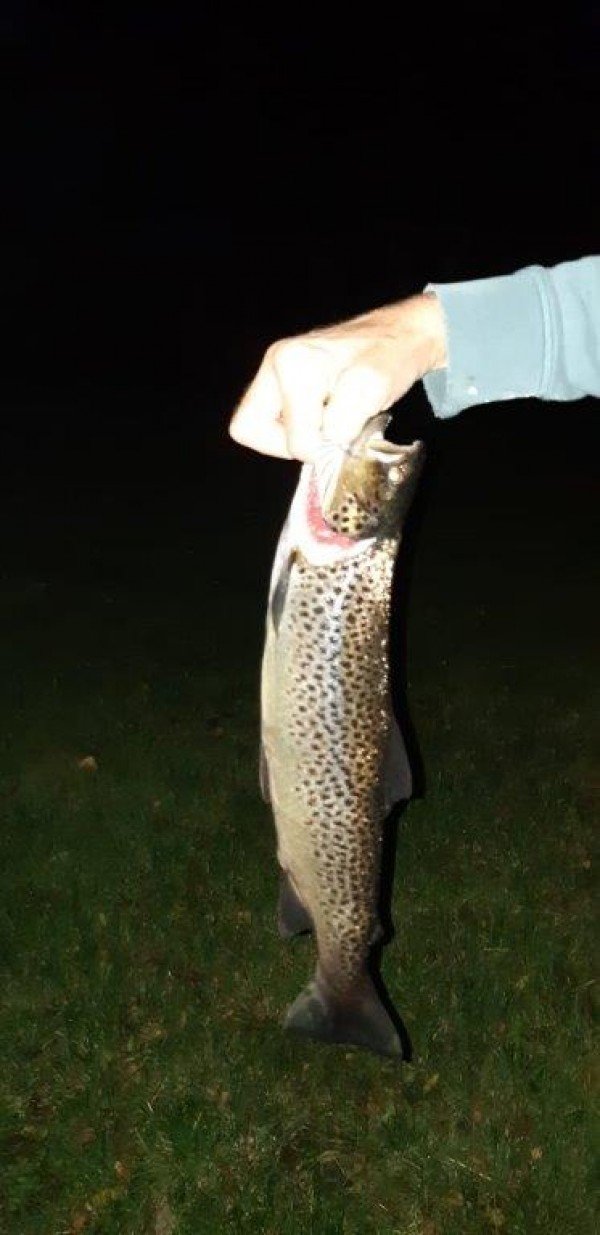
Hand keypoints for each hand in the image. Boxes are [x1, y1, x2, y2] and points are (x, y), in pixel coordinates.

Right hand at [229, 292, 446, 460]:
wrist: (399, 335)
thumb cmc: (389, 358)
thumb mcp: (371, 391)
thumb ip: (341, 423)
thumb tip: (320, 450)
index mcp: (291, 364)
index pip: (291, 437)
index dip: (318, 447)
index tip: (345, 435)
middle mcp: (274, 364)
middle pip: (251, 429)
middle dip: (290, 442)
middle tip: (325, 435)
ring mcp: (274, 371)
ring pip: (258, 427)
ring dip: (294, 435)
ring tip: (328, 423)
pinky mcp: (281, 380)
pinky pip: (273, 419)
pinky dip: (298, 427)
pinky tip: (325, 415)